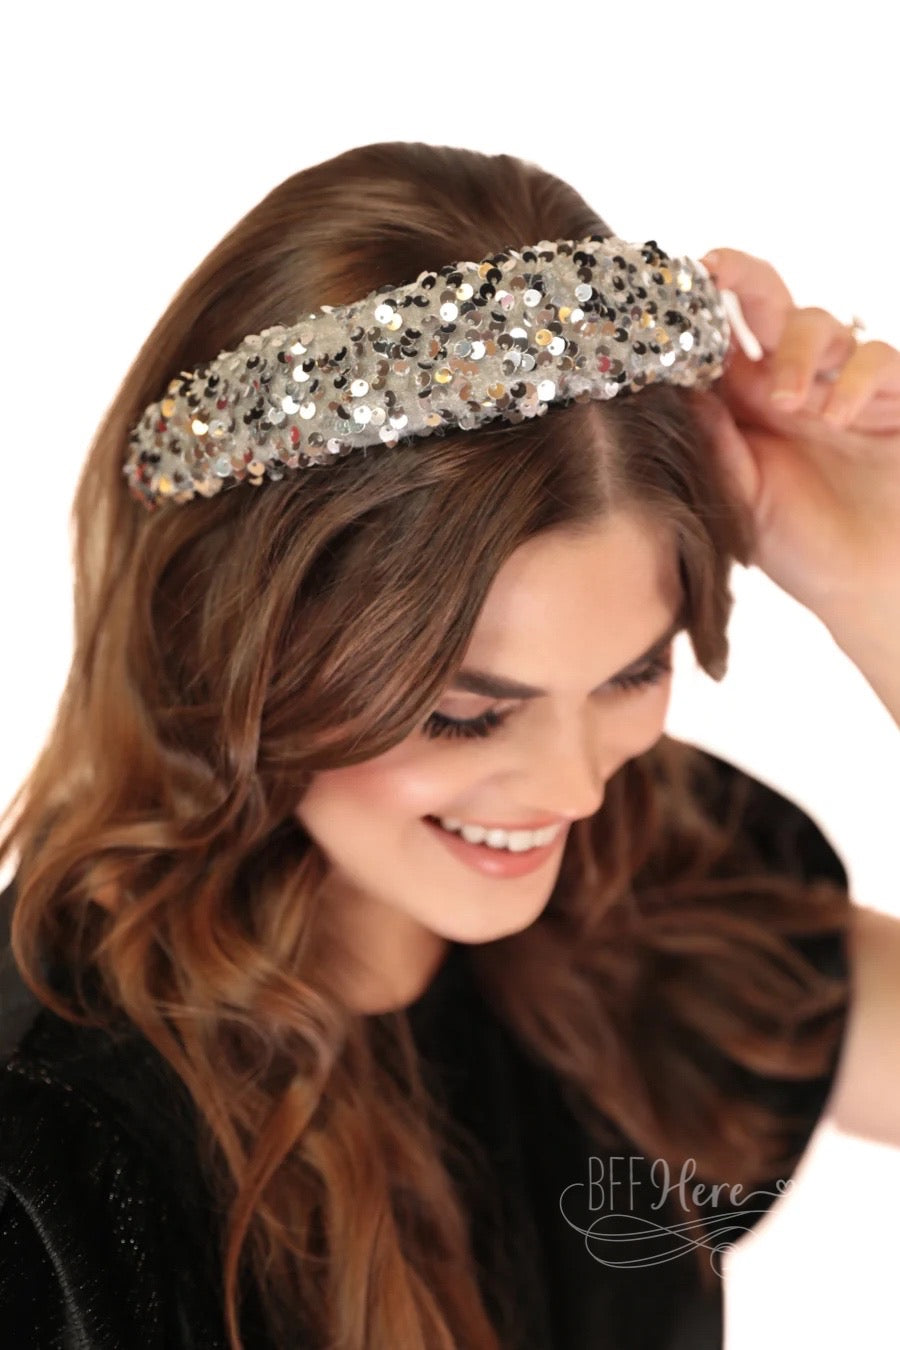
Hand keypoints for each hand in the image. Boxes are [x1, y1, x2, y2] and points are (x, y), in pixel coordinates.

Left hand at [687, 247, 899, 625]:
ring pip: (819, 323)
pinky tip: (840, 416)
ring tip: (792, 404)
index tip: (667, 285)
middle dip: (741, 277)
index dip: (694, 310)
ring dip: (799, 352)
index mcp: (746, 407)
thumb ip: (715, 449)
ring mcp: (843, 388)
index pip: (716, 341)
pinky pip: (877, 359)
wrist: (871, 586)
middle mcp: (791, 386)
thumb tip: (680, 391)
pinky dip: (856, 378)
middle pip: (766, 306)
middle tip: (715, 269)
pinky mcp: (893, 400)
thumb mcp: (743, 502)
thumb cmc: (802, 550)